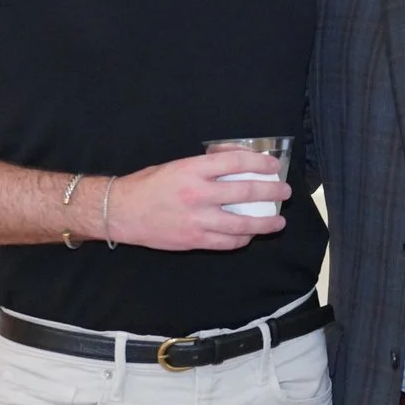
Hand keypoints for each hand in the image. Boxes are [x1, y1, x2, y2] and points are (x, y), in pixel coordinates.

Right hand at [103, 151, 287, 250]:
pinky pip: (227, 242)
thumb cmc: (148, 185)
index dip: (260, 163)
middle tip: (284, 192)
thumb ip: (205, 165)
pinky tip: (250, 236)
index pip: (236, 162)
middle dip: (271, 192)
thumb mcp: (177, 165)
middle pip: (246, 192)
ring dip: (265, 223)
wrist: (120, 211)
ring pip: (242, 224)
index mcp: (193, 169)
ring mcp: (197, 220)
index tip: (273, 165)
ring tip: (278, 221)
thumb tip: (235, 162)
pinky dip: (242, 239)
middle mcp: (198, 194)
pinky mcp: (194, 240)